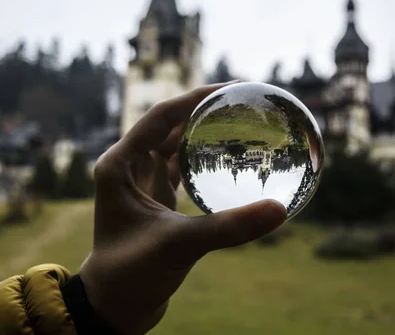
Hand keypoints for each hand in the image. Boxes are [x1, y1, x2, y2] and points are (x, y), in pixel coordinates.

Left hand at [79, 82, 286, 334]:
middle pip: (169, 124)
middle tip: (240, 100)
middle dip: (202, 110)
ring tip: (236, 120)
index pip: (160, 117)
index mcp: (120, 165)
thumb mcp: (179, 246)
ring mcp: (141, 182)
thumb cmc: (130, 274)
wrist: (115, 306)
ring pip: (174, 144)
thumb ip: (228, 227)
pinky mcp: (155, 198)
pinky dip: (201, 159)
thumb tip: (279, 210)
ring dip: (202, 132)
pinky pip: (180, 167)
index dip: (195, 98)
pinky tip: (226, 156)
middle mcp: (128, 166)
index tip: (230, 88)